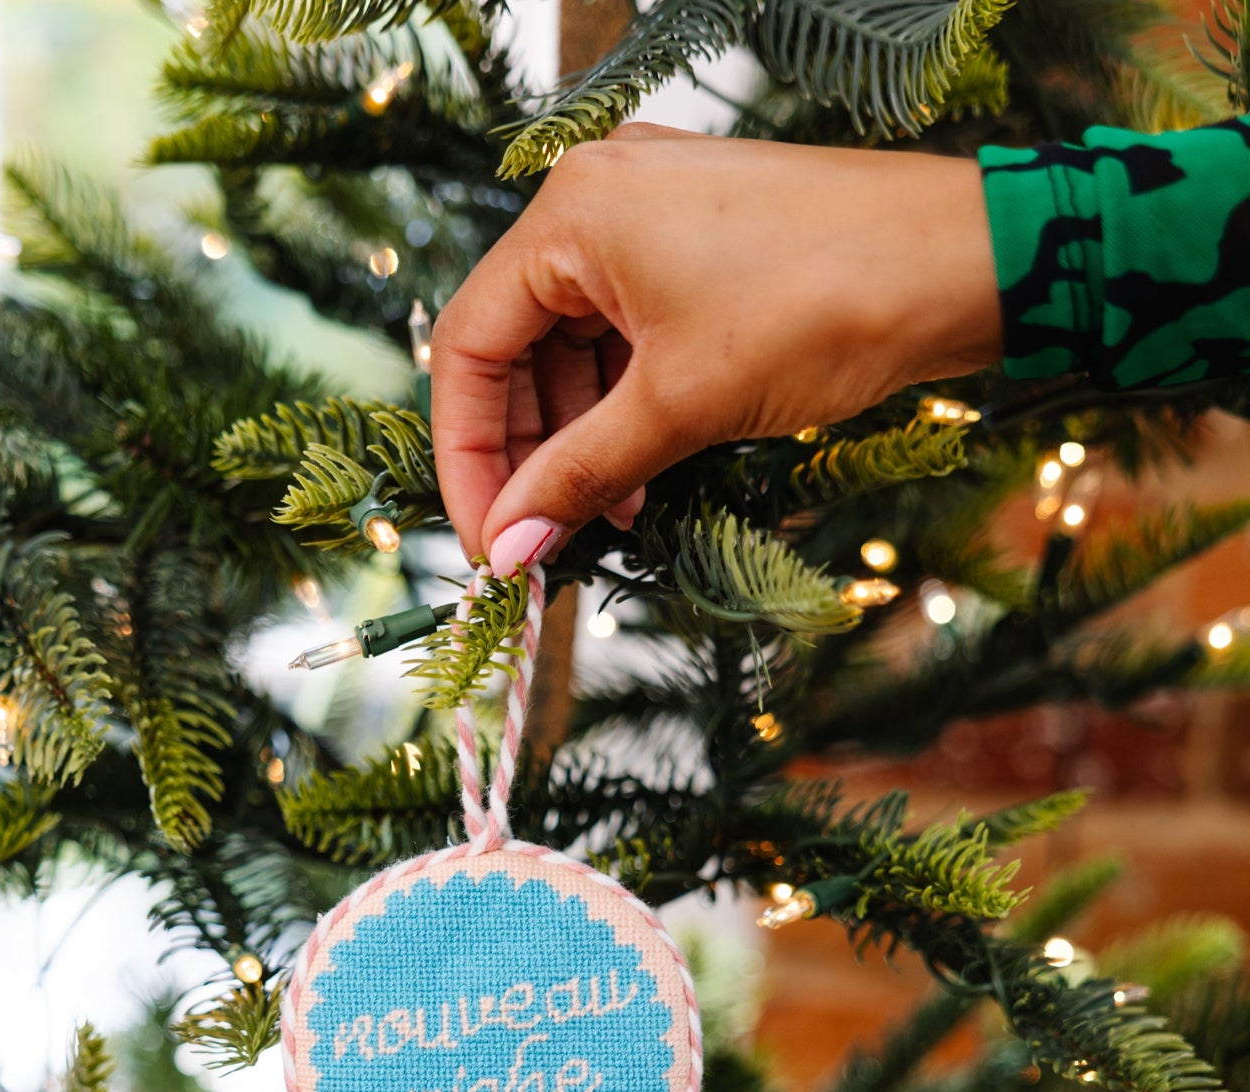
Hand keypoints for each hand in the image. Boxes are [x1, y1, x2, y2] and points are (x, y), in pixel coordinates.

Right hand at [431, 124, 1001, 572]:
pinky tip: (643, 473)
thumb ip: (579, 478)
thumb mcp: (681, 406)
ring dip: (579, 439)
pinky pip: (628, 335)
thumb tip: (507, 550)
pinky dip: (626, 407)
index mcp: (573, 213)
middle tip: (539, 540)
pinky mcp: (699, 243)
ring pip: (573, 348)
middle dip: (525, 452)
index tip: (487, 541)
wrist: (967, 260)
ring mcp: (652, 216)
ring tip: (607, 516)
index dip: (467, 456)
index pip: (469, 346)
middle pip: (515, 347)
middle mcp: (598, 198)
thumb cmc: (825, 304)